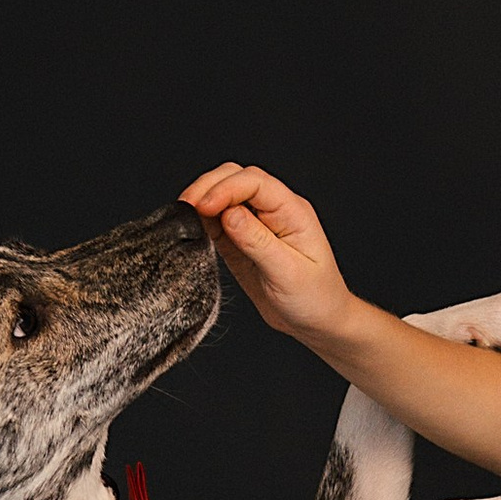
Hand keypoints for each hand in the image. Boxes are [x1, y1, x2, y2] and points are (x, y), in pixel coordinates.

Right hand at [179, 161, 355, 346]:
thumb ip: (257, 242)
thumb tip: (228, 214)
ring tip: (182, 216)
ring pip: (223, 195)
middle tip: (185, 207)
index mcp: (292, 211)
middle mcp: (274, 211)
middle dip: (208, 187)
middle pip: (236, 178)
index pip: (255, 182)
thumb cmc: (315, 298)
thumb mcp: (287, 273)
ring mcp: (257, 223)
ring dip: (202, 200)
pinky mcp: (241, 240)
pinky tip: (192, 229)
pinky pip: (217, 220)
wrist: (317, 321)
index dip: (225, 188)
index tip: (203, 206)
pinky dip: (202, 220)